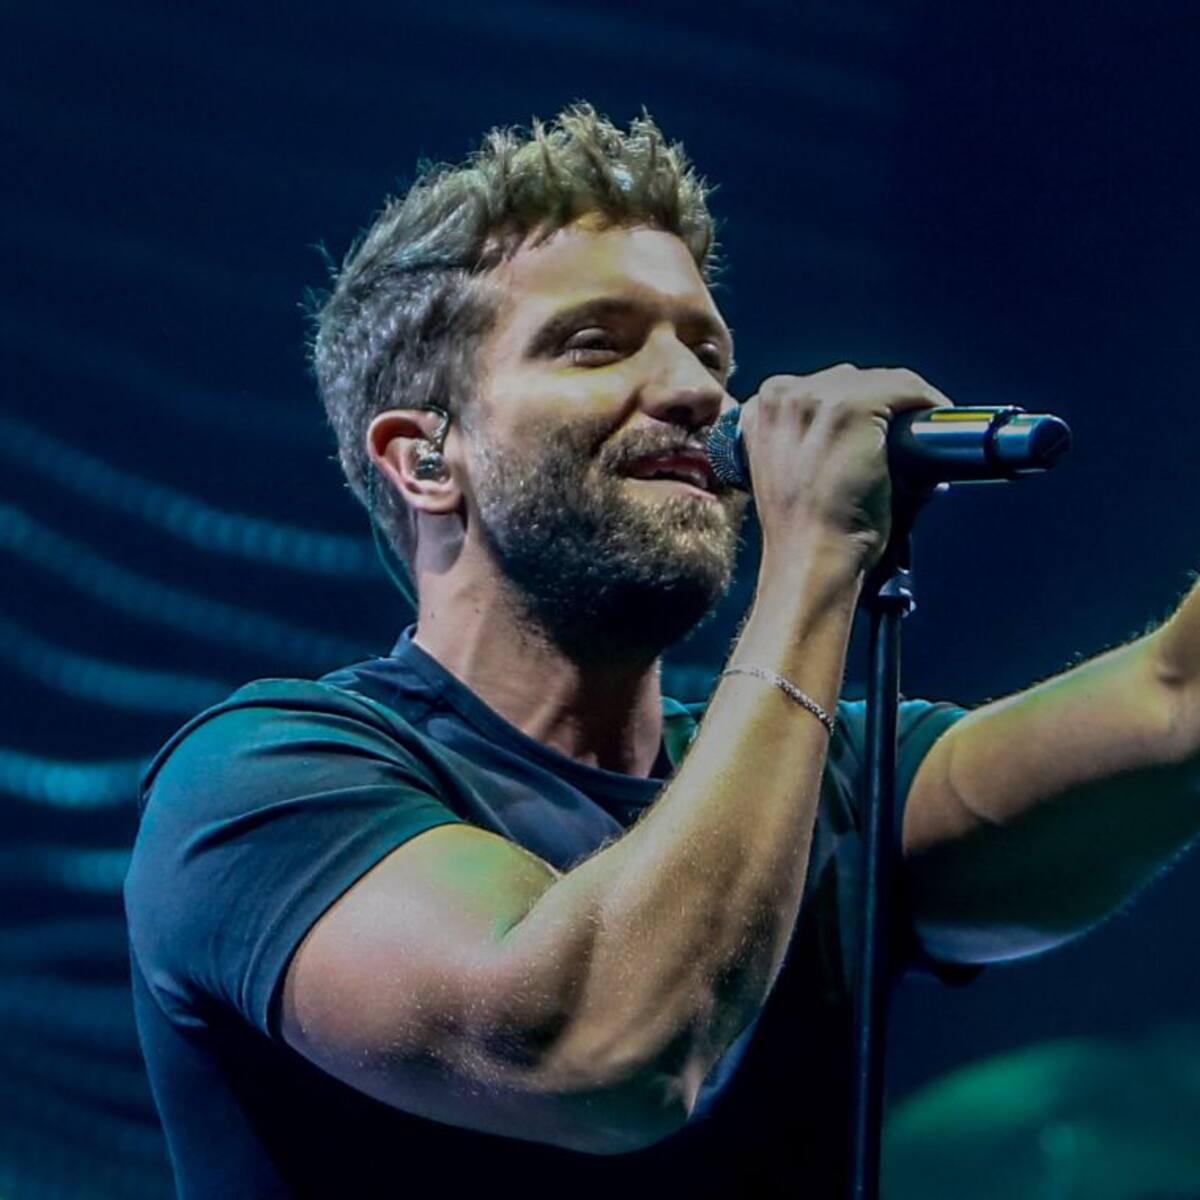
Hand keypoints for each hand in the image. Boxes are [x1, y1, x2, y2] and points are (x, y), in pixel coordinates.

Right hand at [734, 364, 953, 572]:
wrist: (810, 557)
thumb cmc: (802, 532)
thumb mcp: (786, 475)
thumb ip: (805, 444)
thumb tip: (867, 435)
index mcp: (759, 411)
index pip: (819, 390)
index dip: (852, 407)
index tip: (874, 429)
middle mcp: (783, 396)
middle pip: (848, 381)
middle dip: (876, 405)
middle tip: (898, 439)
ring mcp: (818, 399)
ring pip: (879, 383)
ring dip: (901, 404)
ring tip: (917, 435)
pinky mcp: (854, 406)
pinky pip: (905, 388)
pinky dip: (927, 402)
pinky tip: (935, 418)